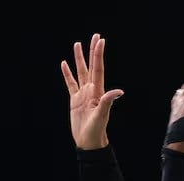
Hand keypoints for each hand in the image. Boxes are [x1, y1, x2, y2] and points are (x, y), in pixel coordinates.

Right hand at [61, 33, 123, 149]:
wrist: (89, 141)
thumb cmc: (97, 130)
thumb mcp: (102, 116)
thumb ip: (107, 101)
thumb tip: (119, 91)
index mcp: (98, 91)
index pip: (98, 68)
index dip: (98, 54)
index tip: (101, 40)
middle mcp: (91, 90)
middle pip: (91, 66)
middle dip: (92, 51)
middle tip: (95, 36)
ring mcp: (82, 94)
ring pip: (80, 72)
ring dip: (79, 59)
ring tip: (77, 44)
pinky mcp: (74, 100)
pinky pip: (70, 83)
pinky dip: (67, 74)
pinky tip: (65, 64)